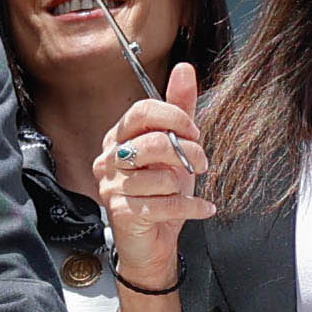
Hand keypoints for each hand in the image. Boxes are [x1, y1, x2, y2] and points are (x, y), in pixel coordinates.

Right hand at [99, 63, 210, 290]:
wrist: (153, 242)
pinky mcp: (121, 212)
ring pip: (162, 176)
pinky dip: (192, 207)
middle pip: (155, 142)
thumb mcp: (175, 147)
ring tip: (185, 192)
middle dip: (189, 153)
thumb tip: (184, 70)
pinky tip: (202, 209)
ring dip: (184, 187)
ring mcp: (111, 187)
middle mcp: (109, 159)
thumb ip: (179, 109)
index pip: (143, 111)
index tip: (193, 132)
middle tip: (201, 164)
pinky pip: (165, 203)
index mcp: (118, 137)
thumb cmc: (161, 193)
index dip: (175, 118)